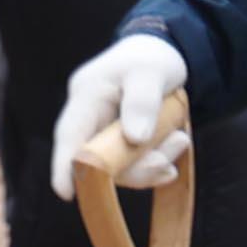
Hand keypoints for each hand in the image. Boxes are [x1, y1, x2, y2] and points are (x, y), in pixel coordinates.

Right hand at [52, 33, 192, 190]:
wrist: (162, 53)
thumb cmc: (150, 58)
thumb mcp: (150, 72)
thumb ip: (142, 103)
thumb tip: (135, 139)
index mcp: (86, 96)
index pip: (70, 135)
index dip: (64, 166)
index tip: (66, 193)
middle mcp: (90, 119)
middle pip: (97, 159)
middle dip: (133, 168)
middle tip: (166, 164)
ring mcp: (105, 132)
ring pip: (120, 165)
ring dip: (153, 161)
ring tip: (181, 140)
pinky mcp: (121, 141)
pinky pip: (134, 162)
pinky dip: (157, 161)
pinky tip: (175, 147)